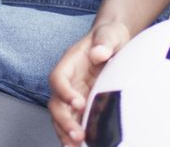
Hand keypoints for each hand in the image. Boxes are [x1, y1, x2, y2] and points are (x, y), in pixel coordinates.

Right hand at [48, 21, 130, 146]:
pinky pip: (75, 121)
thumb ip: (105, 42)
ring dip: (66, 133)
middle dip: (64, 121)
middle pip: (56, 103)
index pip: (58, 78)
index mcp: (70, 63)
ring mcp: (73, 95)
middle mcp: (68, 81)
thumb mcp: (110, 34)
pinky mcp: (82, 105)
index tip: (78, 103)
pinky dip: (76, 134)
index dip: (64, 92)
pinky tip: (84, 145)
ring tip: (77, 146)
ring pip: (62, 117)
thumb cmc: (110, 37)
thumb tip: (100, 53)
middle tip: (78, 135)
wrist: (113, 43)